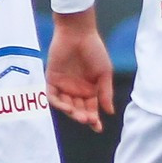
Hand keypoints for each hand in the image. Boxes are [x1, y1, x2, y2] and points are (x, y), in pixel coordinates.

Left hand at [47, 10, 114, 130]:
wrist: (78, 34)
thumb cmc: (94, 51)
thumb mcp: (104, 73)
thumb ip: (105, 93)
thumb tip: (110, 112)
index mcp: (90, 90)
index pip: (91, 109)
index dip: (94, 120)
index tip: (98, 128)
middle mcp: (76, 90)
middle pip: (79, 110)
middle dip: (83, 117)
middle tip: (88, 120)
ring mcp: (64, 86)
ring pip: (66, 105)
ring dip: (72, 113)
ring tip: (79, 115)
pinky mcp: (52, 79)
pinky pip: (53, 96)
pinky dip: (59, 103)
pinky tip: (67, 107)